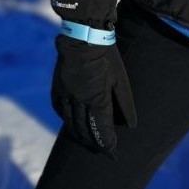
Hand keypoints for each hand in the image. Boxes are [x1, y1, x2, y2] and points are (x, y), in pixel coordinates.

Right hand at [51, 35, 136, 155]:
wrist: (83, 35)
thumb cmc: (107, 56)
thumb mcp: (121, 80)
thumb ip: (125, 104)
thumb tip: (130, 125)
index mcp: (97, 100)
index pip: (101, 130)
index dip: (107, 144)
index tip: (113, 153)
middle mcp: (79, 101)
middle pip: (85, 130)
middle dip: (94, 144)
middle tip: (101, 151)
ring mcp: (66, 94)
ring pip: (70, 123)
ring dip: (79, 135)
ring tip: (86, 142)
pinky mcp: (58, 86)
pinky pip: (60, 108)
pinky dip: (66, 119)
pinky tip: (70, 123)